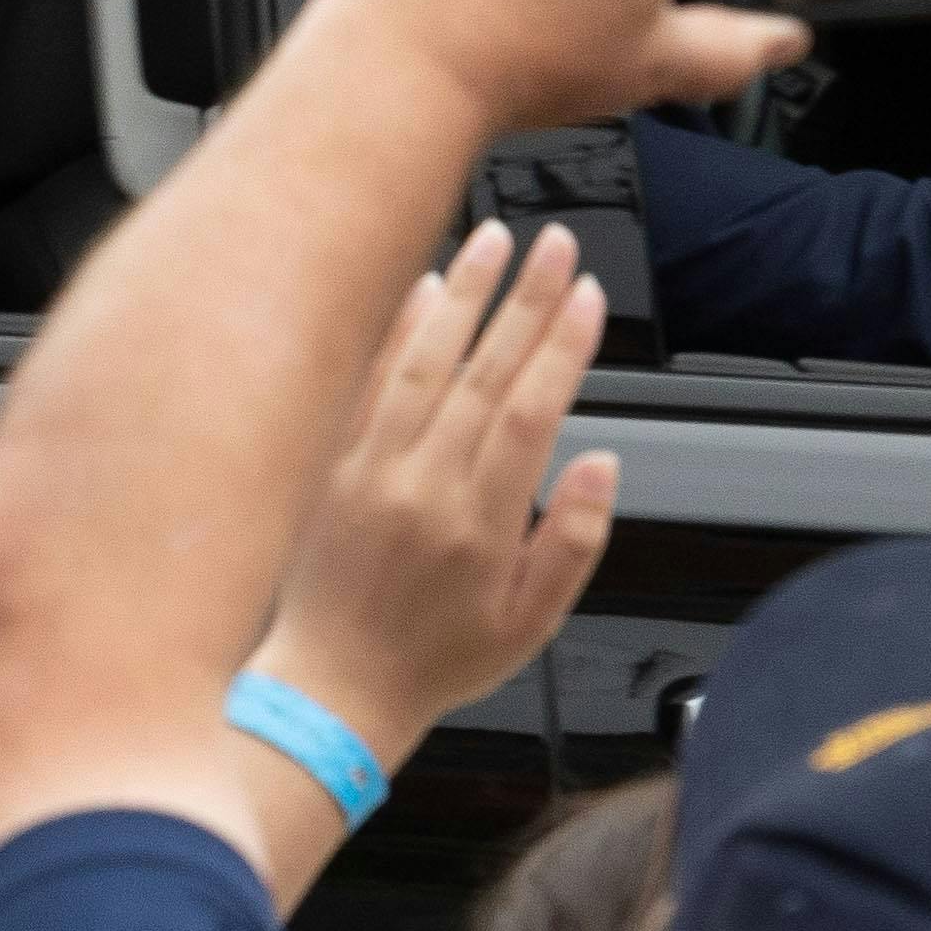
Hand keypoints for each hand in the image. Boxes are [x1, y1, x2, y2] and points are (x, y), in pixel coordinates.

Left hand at [253, 221, 619, 758]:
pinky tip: (423, 288)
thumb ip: (572, 542)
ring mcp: (369, 468)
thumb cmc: (430, 661)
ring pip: (423, 360)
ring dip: (463, 293)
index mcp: (478, 524)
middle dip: (527, 298)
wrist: (327, 691)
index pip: (531, 412)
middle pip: (484, 370)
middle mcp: (421, 484)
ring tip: (496, 239)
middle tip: (559, 244)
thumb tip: (603, 466)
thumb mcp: (529, 627)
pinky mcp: (330, 464)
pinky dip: (397, 330)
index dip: (563, 347)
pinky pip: (367, 382)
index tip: (588, 296)